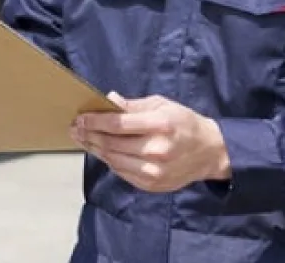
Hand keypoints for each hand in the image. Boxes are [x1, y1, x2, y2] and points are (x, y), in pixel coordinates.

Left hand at [70, 92, 230, 193]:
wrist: (210, 152)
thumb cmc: (184, 123)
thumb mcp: (162, 105)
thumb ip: (133, 106)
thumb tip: (108, 99)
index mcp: (159, 125)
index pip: (118, 124)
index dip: (95, 121)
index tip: (80, 118)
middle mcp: (156, 150)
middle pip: (112, 144)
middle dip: (89, 135)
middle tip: (74, 128)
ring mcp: (154, 171)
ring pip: (113, 160)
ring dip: (94, 149)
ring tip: (82, 139)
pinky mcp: (152, 185)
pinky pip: (122, 172)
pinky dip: (109, 161)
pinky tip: (101, 151)